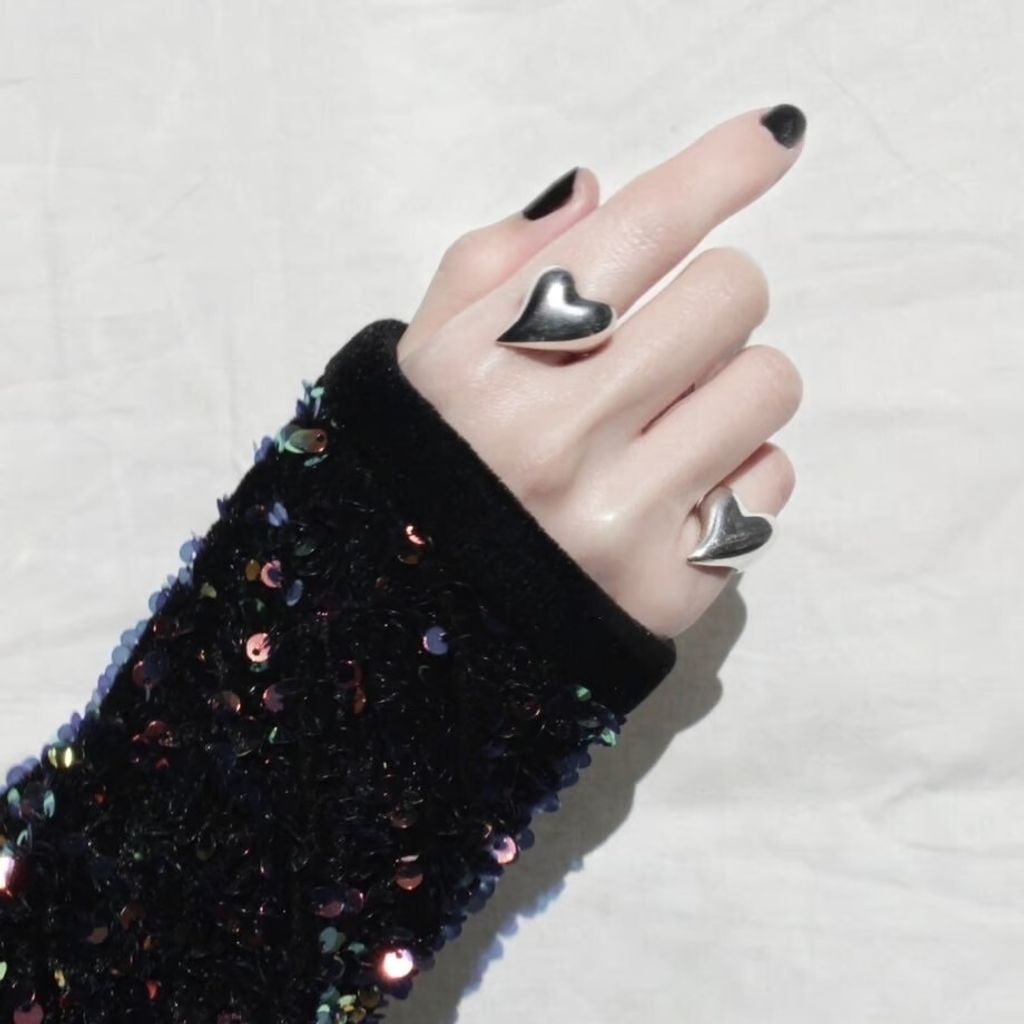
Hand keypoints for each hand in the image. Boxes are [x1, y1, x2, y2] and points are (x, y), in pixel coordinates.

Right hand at [395, 105, 805, 638]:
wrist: (419, 626)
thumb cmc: (429, 472)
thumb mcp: (425, 359)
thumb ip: (493, 262)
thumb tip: (597, 193)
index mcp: (483, 367)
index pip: (634, 233)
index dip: (718, 169)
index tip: (772, 138)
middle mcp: (551, 441)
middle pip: (730, 294)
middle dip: (710, 301)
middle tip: (668, 342)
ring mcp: (616, 520)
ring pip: (768, 383)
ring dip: (733, 385)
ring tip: (672, 420)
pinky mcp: (670, 589)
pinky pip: (772, 483)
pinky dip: (739, 474)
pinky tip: (678, 493)